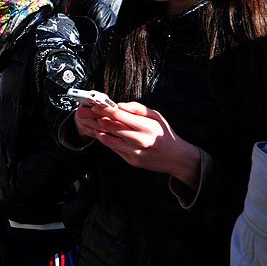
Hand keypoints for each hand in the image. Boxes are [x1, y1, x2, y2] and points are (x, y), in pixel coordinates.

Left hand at [76, 101, 200, 187]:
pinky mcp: (132, 161)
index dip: (105, 110)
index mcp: (146, 127)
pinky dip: (107, 141)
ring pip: (109, 140)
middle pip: (111, 128)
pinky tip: (103, 134)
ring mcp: (135, 152)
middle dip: (98, 119)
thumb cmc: (165, 134)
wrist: (177, 158)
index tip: (96, 105)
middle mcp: (140, 140)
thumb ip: (138, 109)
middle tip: (89, 113)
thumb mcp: (157, 116)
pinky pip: (114, 149)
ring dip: (99, 131)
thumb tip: (120, 105)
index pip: (120, 116)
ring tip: (93, 124)